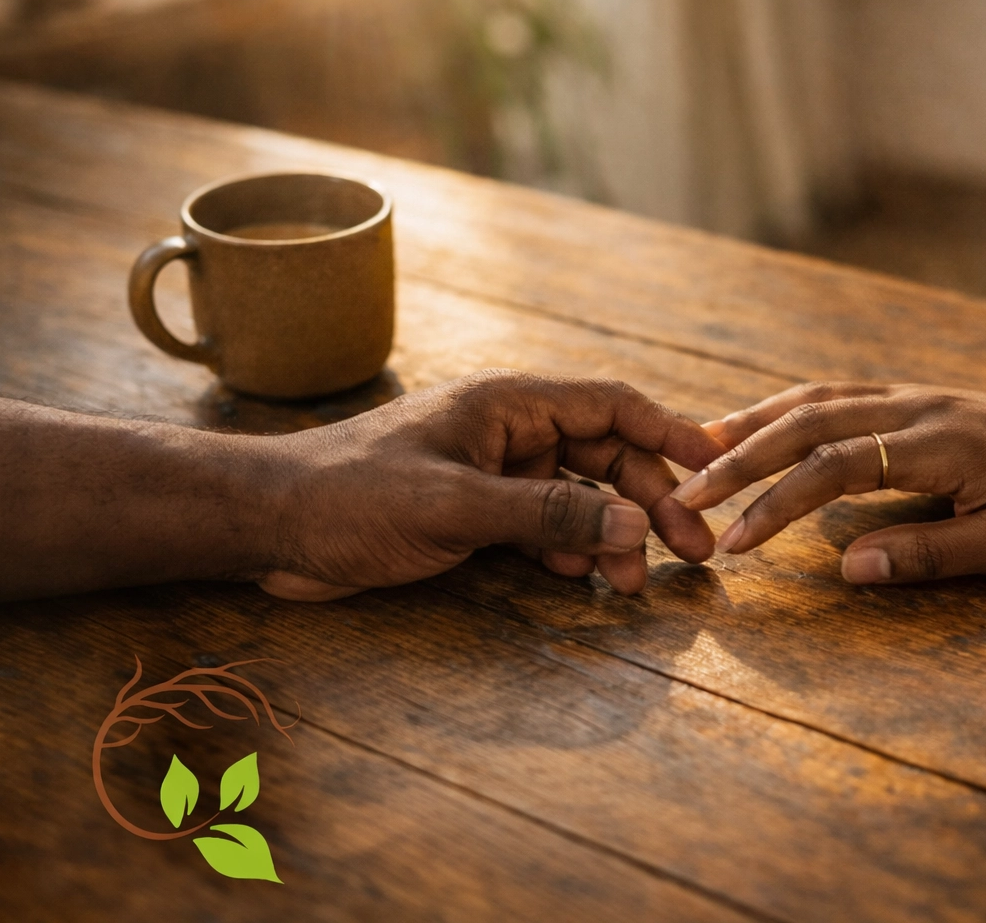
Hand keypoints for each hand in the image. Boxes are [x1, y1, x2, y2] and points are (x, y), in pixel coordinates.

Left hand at [259, 371, 726, 599]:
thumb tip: (638, 522)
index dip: (669, 432)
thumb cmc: (351, 497)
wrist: (270, 525)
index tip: (715, 466)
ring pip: (577, 495)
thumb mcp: (455, 506)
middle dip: (650, 500)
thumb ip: (548, 513)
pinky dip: (569, 547)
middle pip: (604, 455)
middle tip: (691, 551)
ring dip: (612, 532)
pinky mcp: (472, 511)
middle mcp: (508, 430)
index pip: (612, 405)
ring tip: (636, 582)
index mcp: (508, 403)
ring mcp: (492, 471)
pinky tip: (582, 575)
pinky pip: (542, 524)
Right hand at [671, 382, 985, 584]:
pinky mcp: (907, 399)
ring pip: (812, 400)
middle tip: (684, 497)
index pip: (837, 468)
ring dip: (750, 425)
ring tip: (694, 451)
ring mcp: (908, 397)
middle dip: (739, 460)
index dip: (779, 504)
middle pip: (807, 423)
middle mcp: (914, 408)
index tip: (735, 543)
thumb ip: (932, 553)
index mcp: (939, 444)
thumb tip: (848, 570)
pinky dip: (781, 409)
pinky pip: (831, 395)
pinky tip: (752, 426)